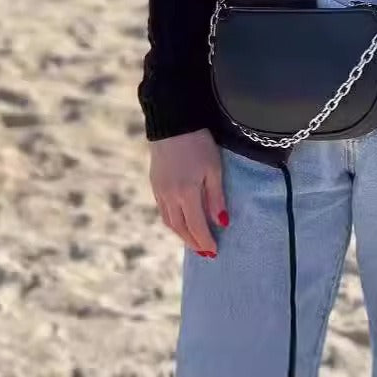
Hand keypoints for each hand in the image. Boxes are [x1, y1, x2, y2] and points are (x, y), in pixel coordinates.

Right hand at [149, 128, 228, 256]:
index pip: (196, 226)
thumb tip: (222, 223)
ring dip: (182, 234)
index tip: (214, 252)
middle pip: (181, 228)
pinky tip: (180, 222)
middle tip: (205, 252)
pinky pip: (163, 211)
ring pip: (169, 222)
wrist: (172, 124)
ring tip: (194, 241)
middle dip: (193, 242)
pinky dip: (172, 222)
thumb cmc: (199, 143)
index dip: (205, 241)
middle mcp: (170, 197)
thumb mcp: (214, 168)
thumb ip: (216, 197)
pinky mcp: (155, 184)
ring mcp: (159, 191)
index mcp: (186, 194)